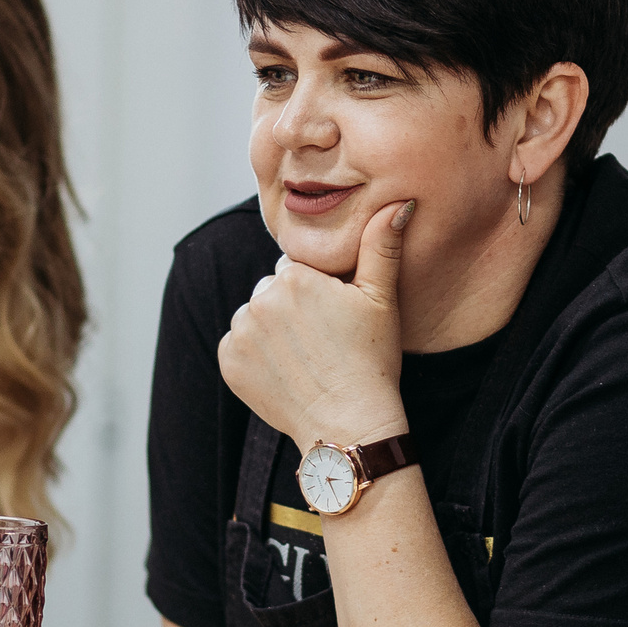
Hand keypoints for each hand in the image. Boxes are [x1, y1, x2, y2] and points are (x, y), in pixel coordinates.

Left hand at [218, 200, 415, 450]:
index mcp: (294, 276)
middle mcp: (260, 299)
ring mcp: (241, 332)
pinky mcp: (229, 362)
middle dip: (290, 308)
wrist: (349, 424)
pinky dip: (254, 356)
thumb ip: (382, 245)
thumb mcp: (382, 299)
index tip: (333, 318)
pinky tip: (285, 371)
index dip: (317, 292)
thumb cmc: (372, 361)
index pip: (297, 268)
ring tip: (304, 356)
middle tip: (321, 340)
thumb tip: (399, 203)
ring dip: (271, 330)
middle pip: (272, 291)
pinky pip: (238, 346)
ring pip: (254, 317)